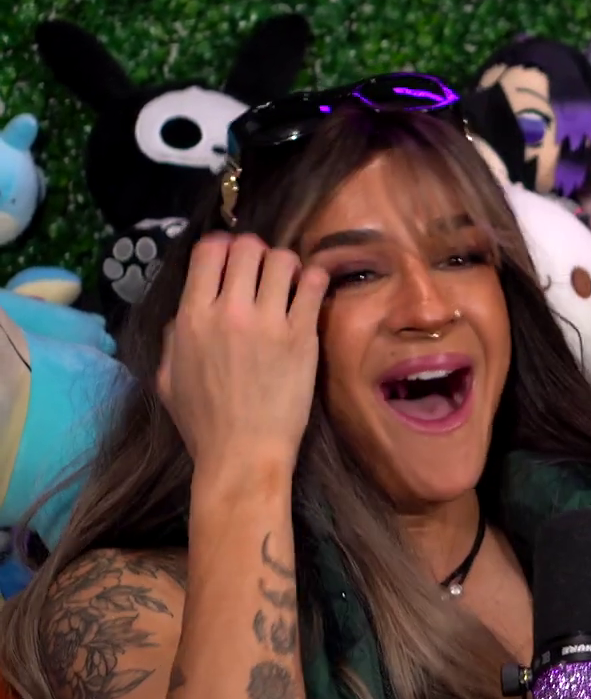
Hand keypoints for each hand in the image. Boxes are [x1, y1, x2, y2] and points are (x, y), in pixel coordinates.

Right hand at [157, 232, 328, 472]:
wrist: (243, 453)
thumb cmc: (203, 423)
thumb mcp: (168, 378)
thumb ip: (174, 338)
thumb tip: (183, 314)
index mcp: (192, 318)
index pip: (208, 250)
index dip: (222, 245)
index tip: (231, 256)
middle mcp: (229, 311)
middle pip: (247, 247)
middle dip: (255, 251)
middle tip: (262, 268)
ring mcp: (269, 322)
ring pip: (282, 259)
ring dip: (286, 263)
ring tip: (288, 280)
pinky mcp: (303, 336)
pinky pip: (313, 285)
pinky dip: (314, 278)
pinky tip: (311, 289)